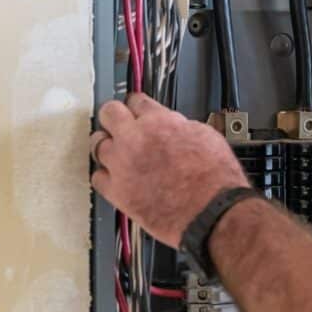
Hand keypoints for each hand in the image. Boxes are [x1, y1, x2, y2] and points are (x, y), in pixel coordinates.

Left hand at [89, 94, 248, 247]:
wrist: (211, 211)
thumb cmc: (214, 179)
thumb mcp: (205, 136)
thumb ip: (180, 127)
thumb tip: (172, 126)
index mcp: (159, 122)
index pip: (137, 101)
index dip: (138, 104)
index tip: (137, 108)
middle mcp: (135, 139)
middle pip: (109, 113)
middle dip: (115, 115)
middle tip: (119, 122)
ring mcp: (121, 165)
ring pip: (97, 144)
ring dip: (107, 145)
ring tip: (115, 151)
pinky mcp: (116, 192)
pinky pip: (97, 177)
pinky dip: (105, 176)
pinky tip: (114, 177)